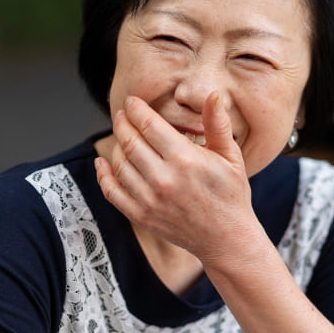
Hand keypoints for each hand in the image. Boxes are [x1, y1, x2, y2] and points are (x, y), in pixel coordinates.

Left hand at [94, 93, 257, 263]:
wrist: (226, 238)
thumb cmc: (230, 194)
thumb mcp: (231, 156)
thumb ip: (218, 124)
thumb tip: (214, 94)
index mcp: (184, 159)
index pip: (148, 125)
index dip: (135, 109)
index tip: (131, 102)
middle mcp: (163, 179)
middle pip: (130, 141)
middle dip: (122, 123)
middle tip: (122, 115)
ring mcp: (149, 199)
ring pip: (119, 164)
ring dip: (115, 145)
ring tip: (120, 136)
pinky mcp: (141, 216)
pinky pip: (112, 192)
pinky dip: (103, 175)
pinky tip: (102, 163)